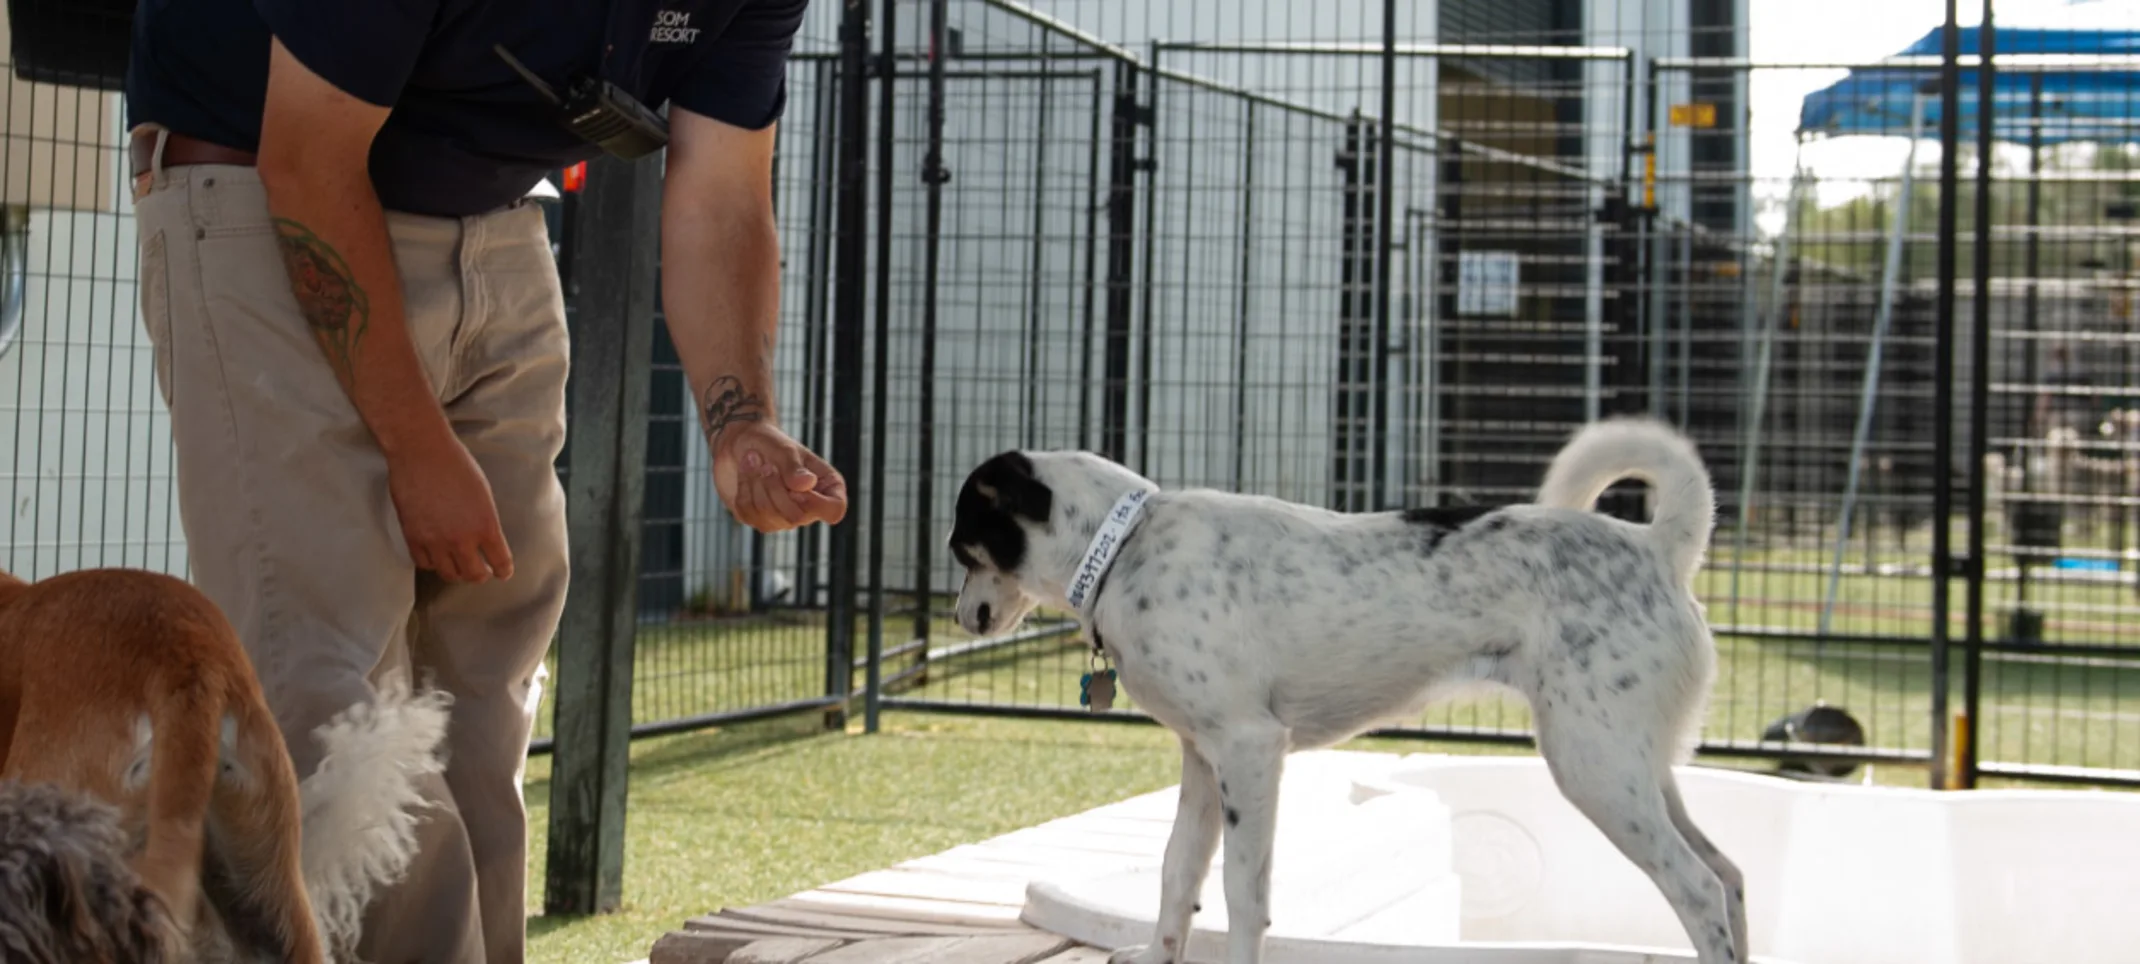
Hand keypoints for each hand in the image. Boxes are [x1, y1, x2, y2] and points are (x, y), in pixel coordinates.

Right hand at [385, 428, 512, 582]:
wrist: (422, 452)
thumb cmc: (456, 465)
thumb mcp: (484, 495)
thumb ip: (485, 522)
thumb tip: (485, 541)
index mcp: (486, 525)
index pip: (500, 562)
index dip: (504, 570)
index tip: (503, 572)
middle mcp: (461, 538)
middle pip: (474, 576)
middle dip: (480, 575)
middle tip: (482, 570)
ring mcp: (435, 541)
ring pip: (449, 574)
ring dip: (457, 572)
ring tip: (459, 565)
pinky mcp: (413, 537)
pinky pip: (424, 563)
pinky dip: (432, 563)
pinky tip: (436, 556)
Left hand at [711, 422, 847, 531]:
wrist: (742, 442)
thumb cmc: (771, 443)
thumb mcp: (784, 448)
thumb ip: (794, 468)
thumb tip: (806, 484)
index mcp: (826, 488)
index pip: (834, 510)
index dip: (815, 503)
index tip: (795, 484)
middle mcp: (808, 508)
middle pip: (796, 517)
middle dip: (775, 488)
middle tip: (767, 464)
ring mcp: (783, 518)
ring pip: (769, 516)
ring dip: (756, 484)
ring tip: (753, 461)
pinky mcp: (758, 519)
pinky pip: (749, 514)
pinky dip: (744, 489)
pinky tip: (746, 473)